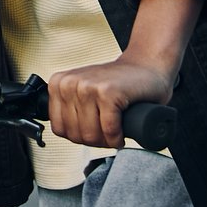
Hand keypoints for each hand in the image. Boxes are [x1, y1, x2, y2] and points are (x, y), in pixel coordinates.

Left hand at [44, 55, 175, 151]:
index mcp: (58, 84)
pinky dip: (118, 137)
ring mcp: (88, 87)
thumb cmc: (119, 84)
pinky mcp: (108, 92)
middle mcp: (70, 83)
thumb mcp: (83, 93)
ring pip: (91, 135)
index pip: (59, 129)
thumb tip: (64, 132)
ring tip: (115, 130)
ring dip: (107, 140)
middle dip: (96, 140)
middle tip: (108, 132)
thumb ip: (68, 108)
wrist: (147, 67)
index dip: (79, 136)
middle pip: (76, 135)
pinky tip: (122, 131)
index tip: (94, 131)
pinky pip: (109, 130)